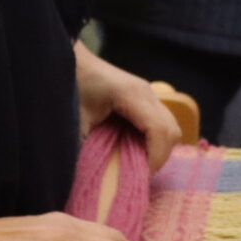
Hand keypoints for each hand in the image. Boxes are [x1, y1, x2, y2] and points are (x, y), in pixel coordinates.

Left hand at [74, 40, 183, 172]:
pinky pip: (161, 123)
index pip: (159, 130)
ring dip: (159, 149)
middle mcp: (147, 93)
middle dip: (160, 157)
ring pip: (170, 127)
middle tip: (138, 174)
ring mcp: (148, 94)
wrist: (68, 61)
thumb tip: (97, 179)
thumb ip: (87, 148)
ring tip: (137, 164)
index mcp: (132, 95)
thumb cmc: (70, 86)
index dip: (154, 158)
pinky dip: (154, 141)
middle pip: (172, 131)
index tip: (139, 176)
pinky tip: (134, 150)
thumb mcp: (75, 120)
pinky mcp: (144, 98)